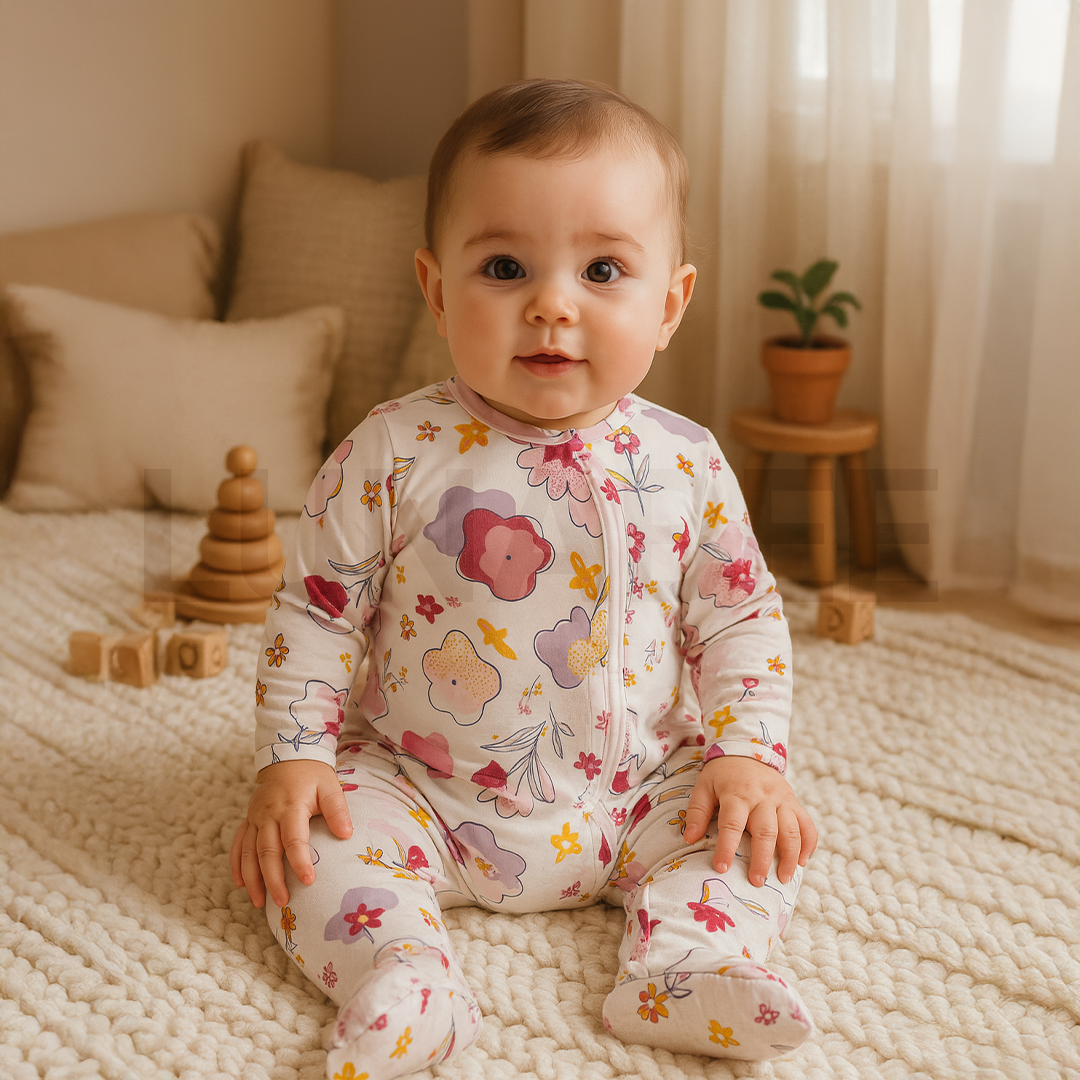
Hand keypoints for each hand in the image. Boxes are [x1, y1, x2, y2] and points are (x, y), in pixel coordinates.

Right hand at [229, 759, 352, 908]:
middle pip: (267, 852)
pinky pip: (238, 845)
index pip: (294, 839)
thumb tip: (347, 834)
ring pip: (248, 853)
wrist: (287, 756)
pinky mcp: (248, 820)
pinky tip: (240, 884)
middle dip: (273, 879)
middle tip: (282, 902)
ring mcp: (255, 818)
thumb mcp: (330, 786)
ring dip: (253, 879)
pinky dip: (237, 865)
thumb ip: (337, 810)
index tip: (308, 881)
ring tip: (260, 903)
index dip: (300, 861)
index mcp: (290, 806)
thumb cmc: (313, 775)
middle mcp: (268, 814)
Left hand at [682, 755, 816, 886]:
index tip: (722, 868)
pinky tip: (803, 861)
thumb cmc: (723, 775)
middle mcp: (762, 797)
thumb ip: (698, 811)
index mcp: (736, 793)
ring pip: (790, 829)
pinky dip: (808, 843)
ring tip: (784, 878)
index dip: (726, 848)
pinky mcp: (794, 801)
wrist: (749, 750)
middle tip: (757, 881)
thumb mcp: (704, 786)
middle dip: (762, 858)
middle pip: (765, 831)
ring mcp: (781, 799)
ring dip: (790, 855)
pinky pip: (807, 824)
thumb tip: (690, 838)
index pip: (731, 824)